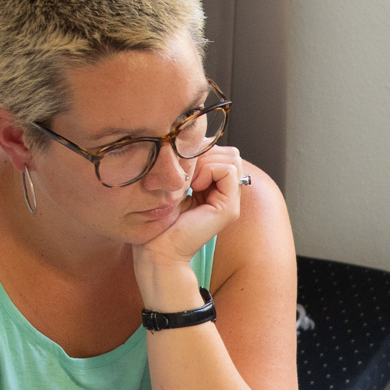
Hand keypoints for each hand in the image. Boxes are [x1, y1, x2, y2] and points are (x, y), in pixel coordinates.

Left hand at [132, 148, 244, 296]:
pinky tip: (193, 186)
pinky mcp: (229, 209)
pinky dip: (209, 170)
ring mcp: (230, 202)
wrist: (157, 250)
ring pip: (232, 158)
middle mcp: (227, 195)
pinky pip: (228, 170)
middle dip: (207, 153)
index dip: (204, 150)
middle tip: (185, 172)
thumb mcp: (175, 183)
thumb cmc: (158, 220)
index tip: (181, 166)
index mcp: (215, 189)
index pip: (223, 153)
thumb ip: (190, 166)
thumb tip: (198, 139)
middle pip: (230, 153)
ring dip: (206, 161)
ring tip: (189, 180)